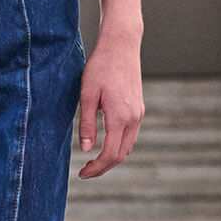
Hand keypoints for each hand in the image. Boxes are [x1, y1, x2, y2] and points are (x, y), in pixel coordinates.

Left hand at [77, 28, 143, 177]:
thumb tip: (86, 151)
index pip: (110, 154)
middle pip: (121, 155)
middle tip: (85, 172)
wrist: (121, 46)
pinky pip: (131, 135)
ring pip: (128, 146)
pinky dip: (119, 146)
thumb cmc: (100, 67)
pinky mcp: (138, 108)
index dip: (96, 169)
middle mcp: (133, 118)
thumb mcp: (87, 95)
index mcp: (120, 117)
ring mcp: (138, 113)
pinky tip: (106, 144)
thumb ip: (87, 124)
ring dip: (112, 158)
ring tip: (93, 161)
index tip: (82, 174)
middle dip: (103, 167)